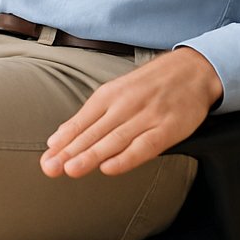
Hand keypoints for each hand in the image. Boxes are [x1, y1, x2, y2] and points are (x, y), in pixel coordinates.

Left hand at [40, 47, 222, 178]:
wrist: (193, 70)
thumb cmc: (150, 85)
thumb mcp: (118, 92)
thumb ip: (90, 117)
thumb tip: (59, 138)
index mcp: (109, 95)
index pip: (81, 122)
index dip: (63, 142)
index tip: (46, 158)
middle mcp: (125, 104)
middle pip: (94, 132)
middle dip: (70, 151)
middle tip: (51, 168)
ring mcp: (147, 116)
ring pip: (115, 139)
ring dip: (91, 155)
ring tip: (71, 169)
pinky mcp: (169, 128)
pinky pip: (145, 145)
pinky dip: (126, 158)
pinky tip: (109, 168)